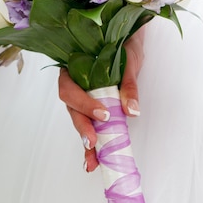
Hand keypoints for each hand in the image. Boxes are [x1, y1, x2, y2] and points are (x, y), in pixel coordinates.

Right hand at [58, 29, 144, 171]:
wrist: (128, 42)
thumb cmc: (123, 46)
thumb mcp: (129, 61)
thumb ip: (127, 84)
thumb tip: (132, 110)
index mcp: (73, 68)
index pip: (70, 89)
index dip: (84, 104)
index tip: (103, 114)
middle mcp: (73, 84)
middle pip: (71, 109)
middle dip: (82, 127)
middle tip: (93, 143)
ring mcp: (81, 97)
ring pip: (78, 119)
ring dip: (85, 140)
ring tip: (93, 161)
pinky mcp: (92, 108)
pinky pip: (88, 124)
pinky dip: (92, 143)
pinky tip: (94, 159)